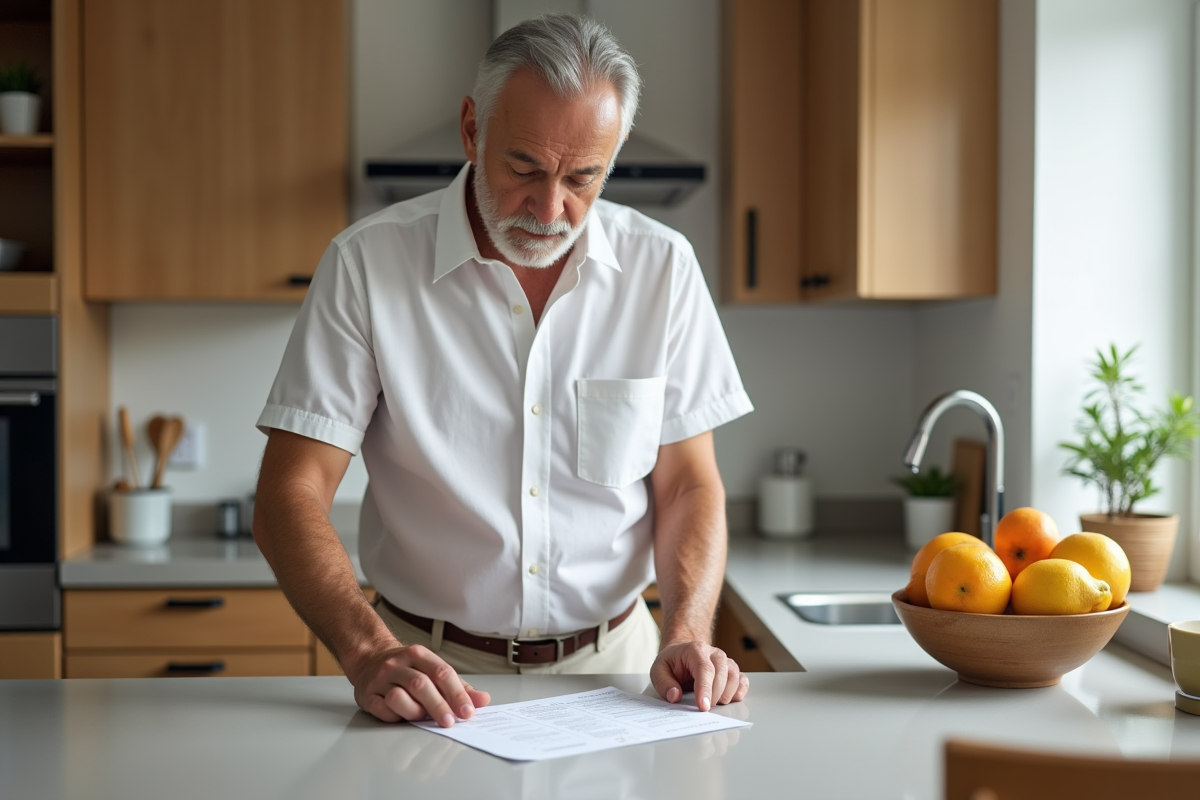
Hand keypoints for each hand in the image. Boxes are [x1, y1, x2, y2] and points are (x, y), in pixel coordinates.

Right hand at [348, 643, 490, 725]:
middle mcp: (398, 664)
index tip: (467, 712)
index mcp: (419, 655)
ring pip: (398, 697)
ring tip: (420, 716)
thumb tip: (483, 700)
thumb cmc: (408, 669)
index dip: (456, 694)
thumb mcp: (433, 670)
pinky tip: (401, 717)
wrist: (369, 659)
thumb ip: (459, 687)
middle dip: (438, 706)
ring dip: (414, 712)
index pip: (442, 673)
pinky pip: (382, 710)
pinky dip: (394, 717)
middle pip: (421, 685)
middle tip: (449, 722)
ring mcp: (381, 679)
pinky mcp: (367, 695)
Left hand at [650, 641, 748, 710]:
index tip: (703, 706)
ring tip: (715, 703)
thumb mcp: (659, 670)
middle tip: (706, 708)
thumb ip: (664, 683)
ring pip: (734, 676)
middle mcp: (713, 653)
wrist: (682, 653)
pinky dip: (740, 691)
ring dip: (727, 694)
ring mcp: (725, 661)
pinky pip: (742, 680)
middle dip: (715, 694)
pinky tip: (732, 699)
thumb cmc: (672, 662)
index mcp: (695, 650)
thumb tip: (675, 696)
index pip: (704, 669)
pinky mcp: (731, 670)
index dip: (705, 689)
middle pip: (721, 672)